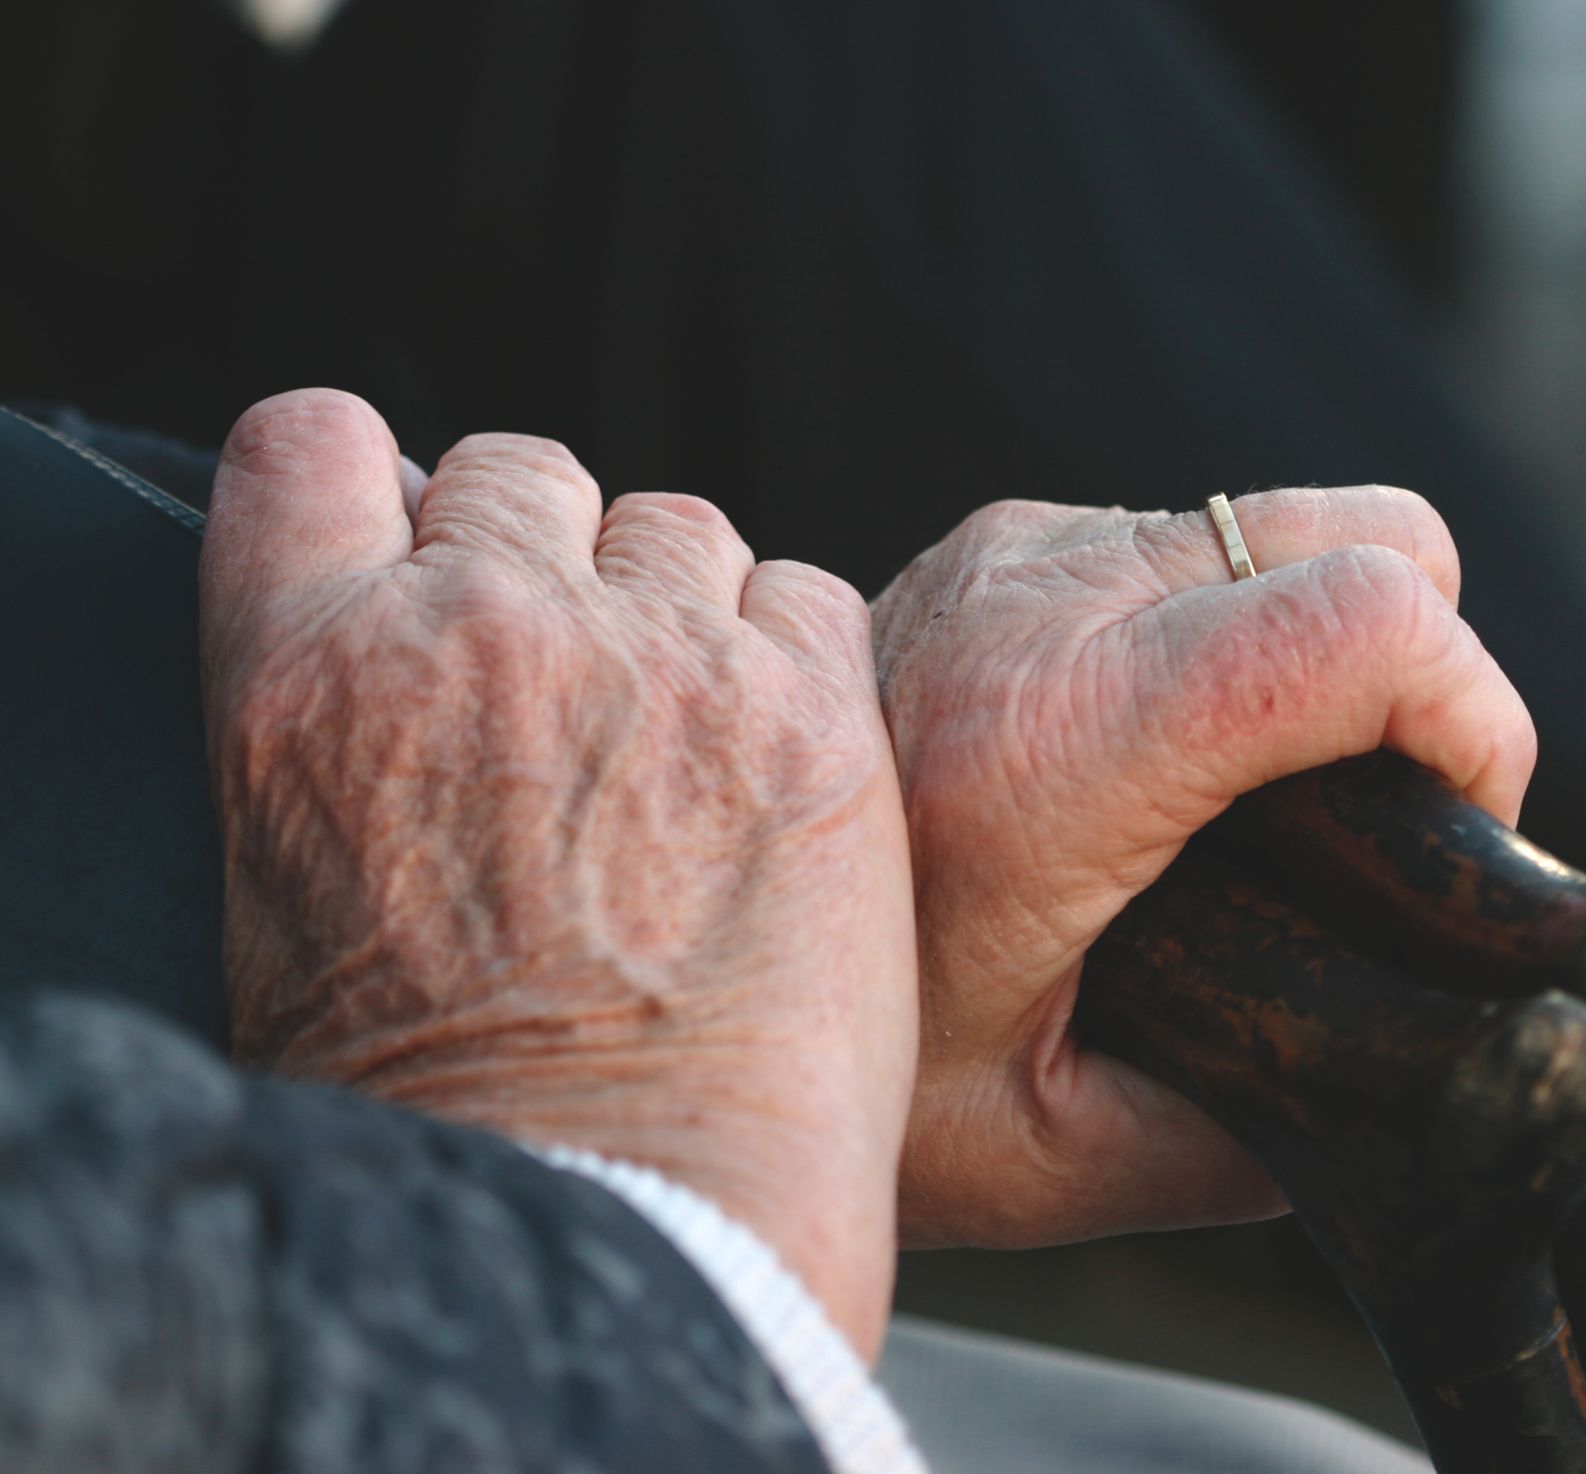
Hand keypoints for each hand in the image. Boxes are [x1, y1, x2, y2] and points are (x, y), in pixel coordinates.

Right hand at [200, 389, 915, 1355]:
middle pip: (521, 475)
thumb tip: (402, 636)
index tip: (417, 539)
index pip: (311, 445)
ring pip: (675, 528)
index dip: (374, 486)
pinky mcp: (806, 709)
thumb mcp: (299, 893)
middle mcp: (484, 632)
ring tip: (686, 758)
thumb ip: (347, 724)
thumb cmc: (449, 1105)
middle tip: (577, 694)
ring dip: (678, 610)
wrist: (619, 1214)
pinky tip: (778, 772)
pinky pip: (802, 595)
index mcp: (311, 676)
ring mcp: (656, 659)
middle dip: (546, 560)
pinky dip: (791, 657)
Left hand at [872, 489, 1535, 1246]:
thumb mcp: (1042, 1152)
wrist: (651, 938)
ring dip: (1339, 647)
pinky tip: (1185, 751)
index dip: (1480, 721)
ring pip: (1297, 522)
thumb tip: (1390, 1124)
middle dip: (1434, 675)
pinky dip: (1249, 625)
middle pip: (1374, 536)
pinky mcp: (1001, 545)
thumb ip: (1237, 1149)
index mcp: (1058, 746)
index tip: (1463, 830)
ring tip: (1280, 796)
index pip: (1368, 624)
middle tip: (1384, 822)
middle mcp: (1041, 604)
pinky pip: (1200, 539)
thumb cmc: (831, 1061)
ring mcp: (1017, 552)